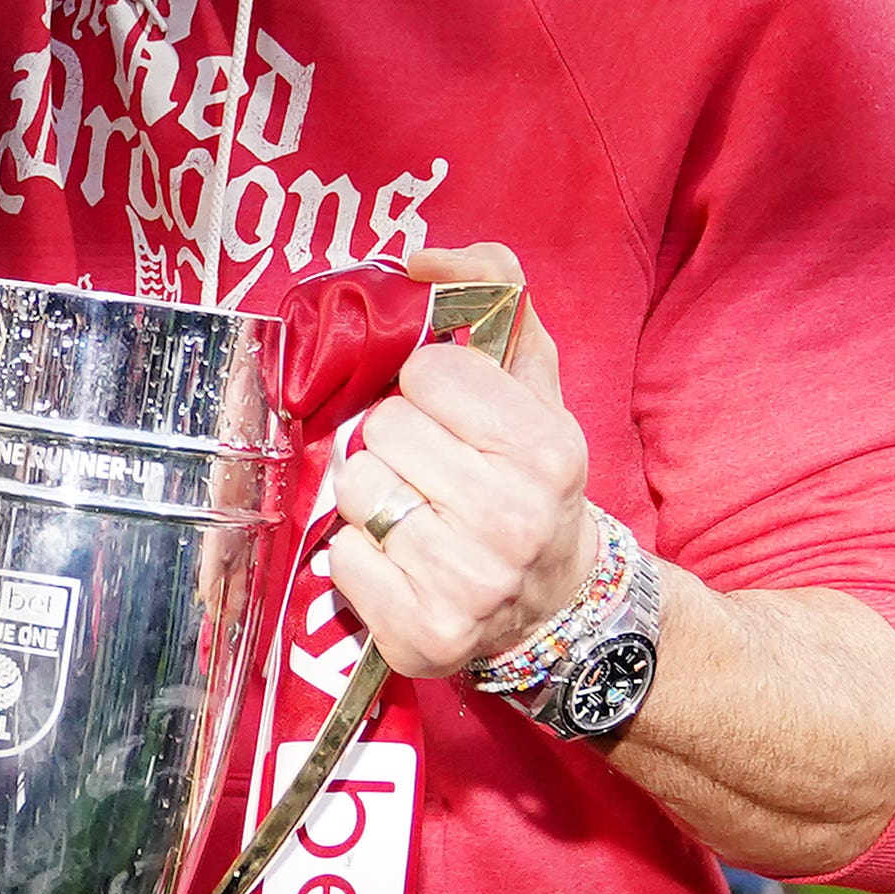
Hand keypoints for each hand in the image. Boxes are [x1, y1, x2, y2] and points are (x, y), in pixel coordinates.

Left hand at [319, 242, 596, 682]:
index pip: (427, 372)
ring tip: (414, 514)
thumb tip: (422, 258)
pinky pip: (342, 559)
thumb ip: (496, 296)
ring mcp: (468, 584)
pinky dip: (360, 557)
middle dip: (396, 442)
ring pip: (355, 491)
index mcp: (546, 449)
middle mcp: (512, 519)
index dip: (430, 388)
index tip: (454, 417)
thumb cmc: (528, 480)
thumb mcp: (532, 385)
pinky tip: (402, 561)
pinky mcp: (423, 635)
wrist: (552, 602)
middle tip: (430, 471)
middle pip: (383, 430)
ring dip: (372, 497)